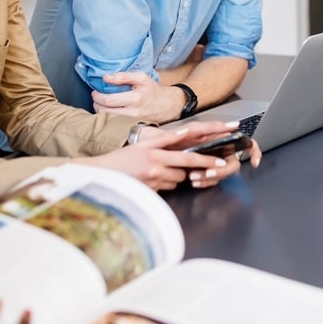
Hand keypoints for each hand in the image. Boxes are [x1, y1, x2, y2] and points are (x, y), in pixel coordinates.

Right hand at [74, 121, 259, 190]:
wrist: (101, 175)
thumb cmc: (122, 159)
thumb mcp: (143, 145)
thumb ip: (165, 139)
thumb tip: (186, 132)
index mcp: (155, 151)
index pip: (186, 154)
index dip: (205, 157)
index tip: (221, 158)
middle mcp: (156, 164)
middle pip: (187, 168)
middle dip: (202, 168)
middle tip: (218, 166)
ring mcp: (153, 179)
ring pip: (178, 179)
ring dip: (177, 177)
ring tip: (163, 171)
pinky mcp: (150, 191)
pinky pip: (167, 188)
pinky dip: (166, 184)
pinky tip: (154, 180)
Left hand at [92, 71, 184, 122]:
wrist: (169, 105)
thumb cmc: (154, 90)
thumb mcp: (141, 78)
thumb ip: (123, 76)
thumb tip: (105, 78)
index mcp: (136, 98)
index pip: (109, 100)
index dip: (98, 96)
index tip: (95, 92)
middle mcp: (134, 112)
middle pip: (106, 112)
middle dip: (96, 105)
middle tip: (96, 99)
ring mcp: (133, 122)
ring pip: (109, 120)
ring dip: (101, 112)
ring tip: (101, 104)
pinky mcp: (133, 127)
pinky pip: (115, 124)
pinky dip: (109, 117)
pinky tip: (109, 111)